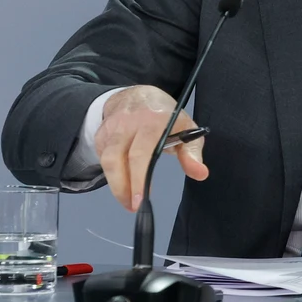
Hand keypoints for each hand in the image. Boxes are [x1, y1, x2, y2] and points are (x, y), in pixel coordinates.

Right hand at [95, 85, 206, 210]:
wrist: (138, 94)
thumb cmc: (166, 115)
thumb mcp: (186, 127)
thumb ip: (192, 151)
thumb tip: (200, 173)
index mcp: (153, 120)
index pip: (141, 152)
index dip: (138, 177)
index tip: (142, 199)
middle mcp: (128, 123)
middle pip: (116, 158)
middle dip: (122, 187)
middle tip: (133, 207)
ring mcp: (111, 128)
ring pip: (105, 159)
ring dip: (115, 184)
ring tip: (127, 201)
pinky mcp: (100, 134)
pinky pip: (101, 157)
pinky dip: (110, 173)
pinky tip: (121, 182)